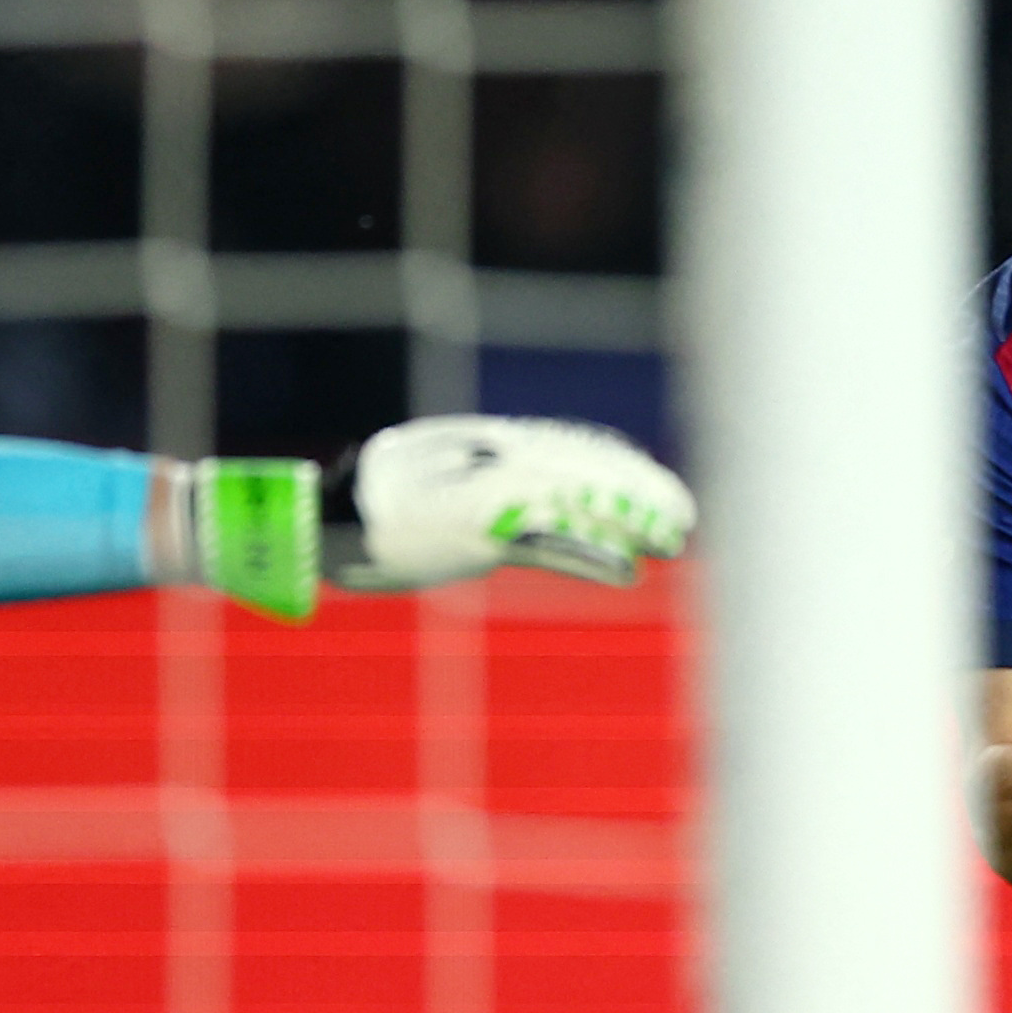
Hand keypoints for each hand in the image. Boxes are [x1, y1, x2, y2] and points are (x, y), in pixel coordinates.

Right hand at [335, 418, 697, 590]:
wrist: (330, 520)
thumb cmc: (378, 504)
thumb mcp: (443, 480)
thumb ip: (487, 482)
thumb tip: (525, 498)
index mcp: (492, 442)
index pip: (572, 445)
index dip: (619, 463)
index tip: (651, 481)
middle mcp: (498, 460)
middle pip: (587, 471)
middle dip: (639, 491)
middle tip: (681, 512)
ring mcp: (490, 496)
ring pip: (578, 504)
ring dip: (630, 523)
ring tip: (670, 539)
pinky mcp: (480, 535)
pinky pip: (549, 544)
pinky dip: (592, 556)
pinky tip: (628, 569)